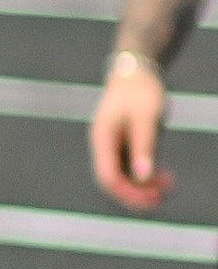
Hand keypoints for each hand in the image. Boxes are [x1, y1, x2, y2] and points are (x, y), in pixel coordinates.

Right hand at [91, 59, 172, 210]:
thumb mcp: (145, 118)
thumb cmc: (139, 90)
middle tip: (159, 198)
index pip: (108, 176)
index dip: (127, 192)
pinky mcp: (124, 142)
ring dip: (143, 184)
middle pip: (114, 180)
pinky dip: (146, 173)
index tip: (149, 198)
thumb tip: (143, 177)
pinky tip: (163, 175)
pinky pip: (131, 165)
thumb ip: (144, 148)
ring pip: (124, 174)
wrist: (135, 69)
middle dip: (136, 192)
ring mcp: (113, 144)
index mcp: (103, 139)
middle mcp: (104, 145)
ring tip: (166, 186)